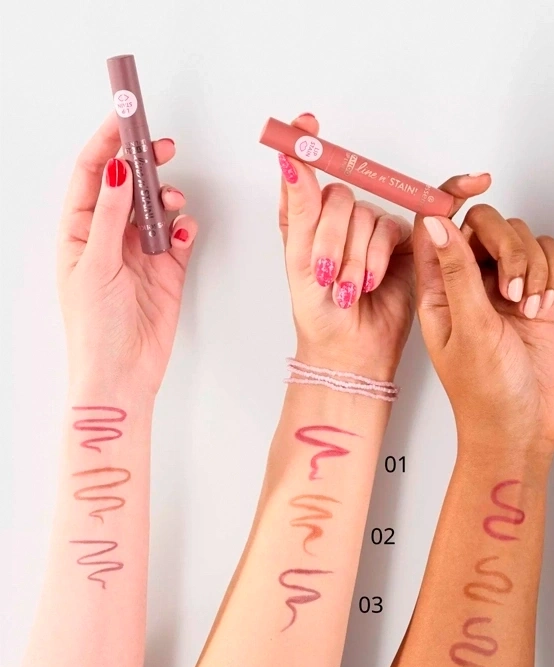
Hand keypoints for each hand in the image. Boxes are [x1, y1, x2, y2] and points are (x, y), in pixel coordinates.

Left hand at [58, 113, 198, 396]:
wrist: (123, 373)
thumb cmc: (95, 327)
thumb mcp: (95, 264)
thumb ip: (111, 216)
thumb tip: (120, 171)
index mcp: (80, 232)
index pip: (93, 176)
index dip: (107, 144)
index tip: (124, 118)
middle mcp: (110, 237)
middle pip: (129, 186)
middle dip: (145, 163)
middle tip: (162, 146)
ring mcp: (140, 253)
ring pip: (158, 208)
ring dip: (168, 199)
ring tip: (173, 203)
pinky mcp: (168, 270)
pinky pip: (181, 238)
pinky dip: (186, 230)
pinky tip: (184, 234)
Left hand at [276, 114, 420, 380]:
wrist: (350, 350)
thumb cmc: (317, 314)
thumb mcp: (298, 260)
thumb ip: (299, 207)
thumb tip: (290, 159)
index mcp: (306, 219)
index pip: (305, 171)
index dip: (305, 144)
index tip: (305, 123)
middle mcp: (337, 219)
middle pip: (339, 197)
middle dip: (331, 240)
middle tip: (326, 275)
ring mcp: (368, 229)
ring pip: (365, 216)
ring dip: (355, 257)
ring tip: (349, 289)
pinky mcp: (398, 241)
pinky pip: (391, 229)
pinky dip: (378, 256)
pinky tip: (372, 281)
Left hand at [415, 191, 553, 458]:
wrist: (524, 430)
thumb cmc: (487, 393)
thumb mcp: (470, 329)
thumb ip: (456, 272)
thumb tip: (437, 221)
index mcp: (436, 288)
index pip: (434, 224)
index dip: (450, 195)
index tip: (478, 181)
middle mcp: (465, 282)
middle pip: (483, 223)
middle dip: (506, 246)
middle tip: (511, 288)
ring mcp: (500, 288)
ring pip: (518, 237)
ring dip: (530, 264)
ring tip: (527, 306)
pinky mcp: (533, 295)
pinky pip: (545, 256)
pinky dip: (551, 272)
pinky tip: (544, 304)